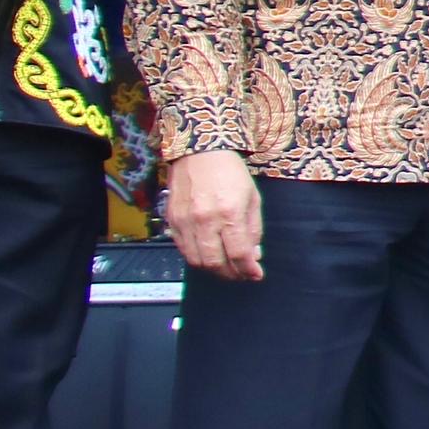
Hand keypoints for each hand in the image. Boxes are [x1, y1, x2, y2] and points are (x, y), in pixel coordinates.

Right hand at [164, 149, 266, 281]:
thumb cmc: (229, 173)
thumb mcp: (252, 198)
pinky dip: (197, 258)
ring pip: (197, 261)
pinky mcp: (173, 221)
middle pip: (215, 263)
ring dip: (213, 270)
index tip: (255, 275)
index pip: (238, 253)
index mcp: (229, 212)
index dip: (248, 270)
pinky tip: (208, 254)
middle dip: (231, 274)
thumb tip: (253, 255)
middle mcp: (205, 219)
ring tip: (226, 267)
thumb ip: (253, 229)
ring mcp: (185, 221)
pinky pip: (183, 250)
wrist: (200, 153)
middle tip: (241, 274)